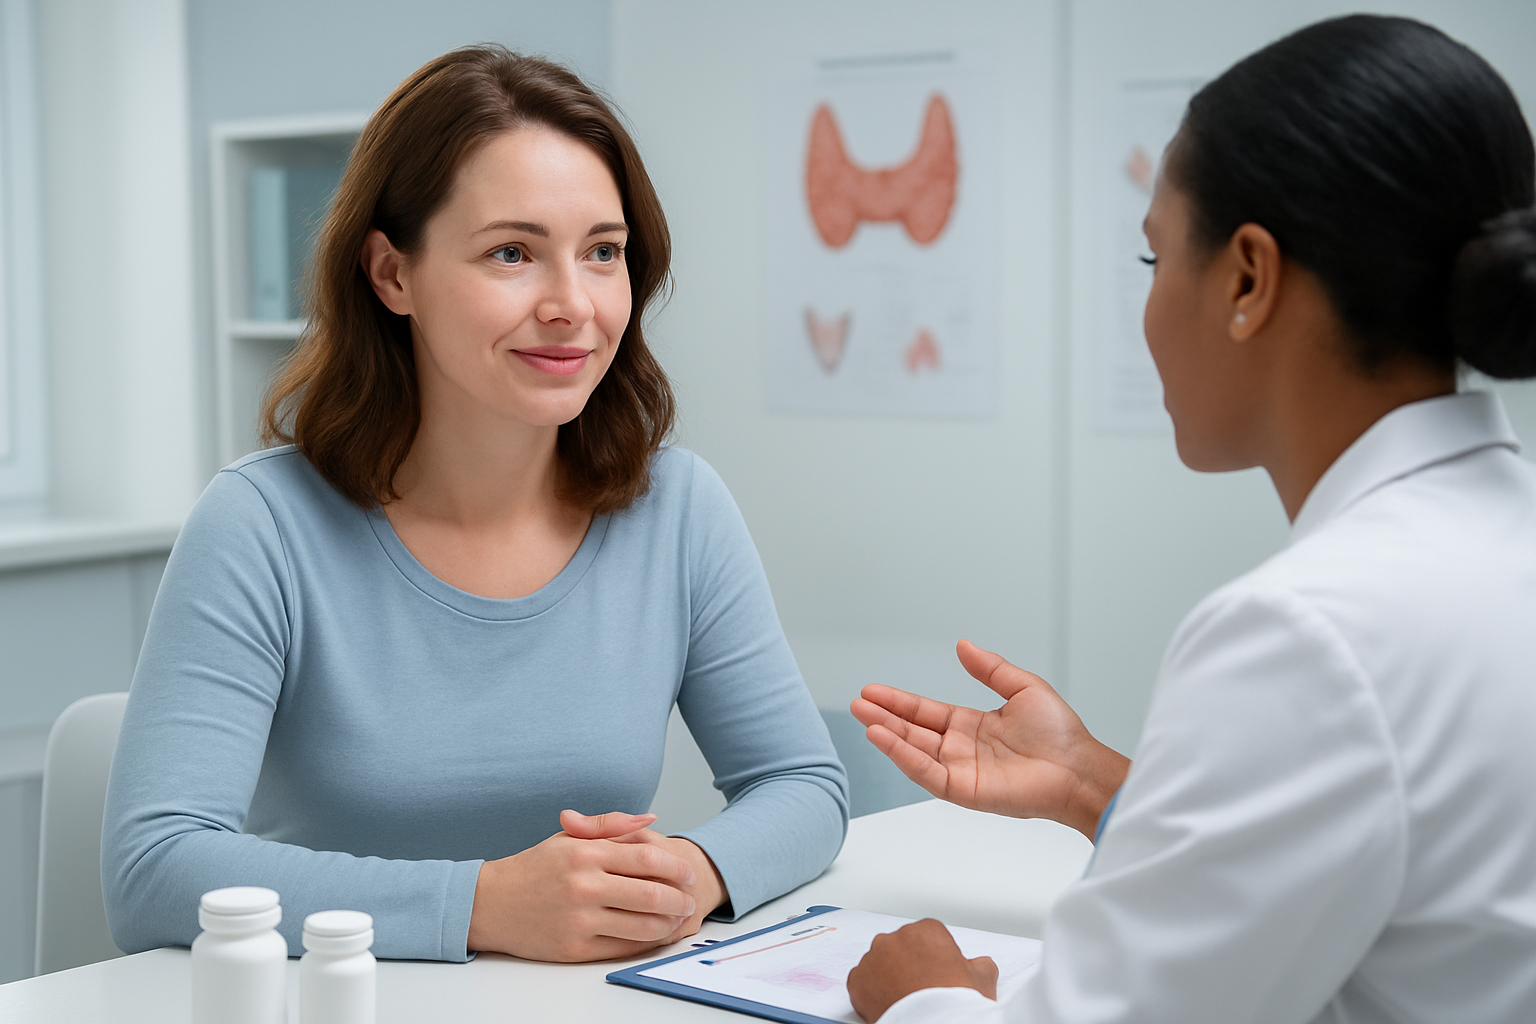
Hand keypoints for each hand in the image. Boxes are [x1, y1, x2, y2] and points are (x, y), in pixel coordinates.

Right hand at [467, 811, 699, 961]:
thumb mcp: (569, 839)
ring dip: (669, 924)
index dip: (675, 866)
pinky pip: (623, 948)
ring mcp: (579, 919)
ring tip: (678, 919)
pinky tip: (655, 935)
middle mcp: (583, 885)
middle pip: (651, 893)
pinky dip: (646, 943)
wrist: (490, 904)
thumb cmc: (533, 869)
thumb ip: (611, 825)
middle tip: (690, 900)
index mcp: (585, 853)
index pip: (646, 856)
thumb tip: (651, 817)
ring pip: (642, 925)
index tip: (688, 872)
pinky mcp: (574, 948)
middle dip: (680, 899)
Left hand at [847, 918, 997, 1021]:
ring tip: (904, 999)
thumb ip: (980, 964)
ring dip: (888, 976)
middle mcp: (896, 938)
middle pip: (902, 947)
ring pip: (880, 963)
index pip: (928, 937)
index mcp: (926, 930)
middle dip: (909, 964)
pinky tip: (887, 1004)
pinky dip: (871, 991)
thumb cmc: (954, 1001)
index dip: (935, 958)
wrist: (933, 1023)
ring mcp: (873, 957)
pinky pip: (862, 981)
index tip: (938, 974)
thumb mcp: (983, 979)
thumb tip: (981, 965)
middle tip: (921, 988)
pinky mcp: (856, 979)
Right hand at [851, 640, 1129, 838]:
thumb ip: (990, 669)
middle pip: (913, 731)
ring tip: (863, 717)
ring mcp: (960, 771)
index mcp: (973, 726)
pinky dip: (902, 756)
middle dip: (884, 716)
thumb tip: (962, 646)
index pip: (926, 713)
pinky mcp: (963, 790)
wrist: (1079, 768)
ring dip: (887, 735)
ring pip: (914, 751)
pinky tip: (883, 738)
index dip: (899, 701)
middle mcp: (961, 749)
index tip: (873, 690)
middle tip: (857, 702)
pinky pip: (926, 773)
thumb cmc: (1061, 734)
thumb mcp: (1023, 687)